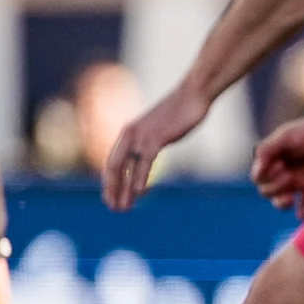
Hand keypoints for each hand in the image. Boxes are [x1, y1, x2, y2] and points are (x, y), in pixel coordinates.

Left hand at [102, 83, 211, 210]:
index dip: (110, 183)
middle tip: (113, 209)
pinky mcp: (157, 137)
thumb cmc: (179, 112)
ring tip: (123, 207)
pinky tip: (139, 192)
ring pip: (126, 167)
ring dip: (124, 190)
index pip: (112, 162)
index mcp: (128, 133)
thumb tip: (147, 154)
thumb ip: (150, 142)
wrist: (193, 94)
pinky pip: (145, 161)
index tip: (110, 199)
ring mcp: (143, 136)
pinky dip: (140, 177)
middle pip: (113, 167)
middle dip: (112, 190)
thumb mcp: (159, 129)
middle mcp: (130, 135)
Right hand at [252, 109, 303, 216]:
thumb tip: (255, 174)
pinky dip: (303, 212)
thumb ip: (267, 151)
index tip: (281, 163)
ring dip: (281, 204)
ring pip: (281, 201)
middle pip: (267, 191)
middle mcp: (282, 170)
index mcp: (272, 159)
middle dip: (275, 187)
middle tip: (290, 174)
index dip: (265, 176)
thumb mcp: (285, 137)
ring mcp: (297, 180)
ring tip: (289, 200)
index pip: (258, 177)